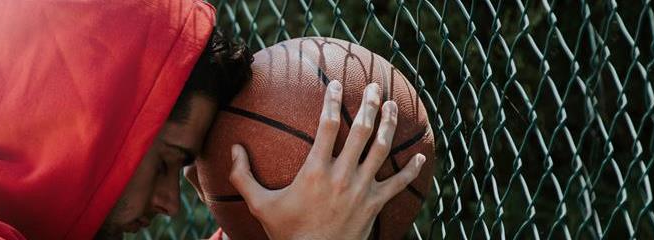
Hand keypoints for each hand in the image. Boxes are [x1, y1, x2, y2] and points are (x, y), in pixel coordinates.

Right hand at [228, 81, 425, 239]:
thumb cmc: (286, 233)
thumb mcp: (260, 205)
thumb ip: (243, 176)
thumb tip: (232, 150)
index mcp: (315, 170)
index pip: (326, 126)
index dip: (331, 101)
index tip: (334, 84)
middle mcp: (342, 176)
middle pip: (361, 131)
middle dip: (369, 104)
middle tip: (374, 86)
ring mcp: (361, 190)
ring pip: (380, 150)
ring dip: (388, 124)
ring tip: (391, 105)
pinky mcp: (374, 205)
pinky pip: (398, 183)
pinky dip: (410, 169)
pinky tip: (420, 155)